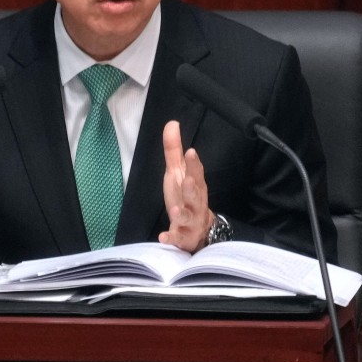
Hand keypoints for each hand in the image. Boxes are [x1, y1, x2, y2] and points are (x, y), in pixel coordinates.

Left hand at [159, 120, 212, 252]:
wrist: (199, 232)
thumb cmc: (186, 198)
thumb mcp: (177, 173)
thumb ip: (173, 150)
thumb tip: (172, 123)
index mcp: (195, 186)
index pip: (196, 173)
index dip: (194, 163)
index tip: (190, 151)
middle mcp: (196, 203)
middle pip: (195, 195)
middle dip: (192, 188)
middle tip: (187, 179)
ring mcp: (191, 222)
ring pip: (189, 218)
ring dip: (182, 214)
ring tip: (175, 210)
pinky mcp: (183, 237)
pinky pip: (178, 239)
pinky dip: (171, 238)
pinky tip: (163, 237)